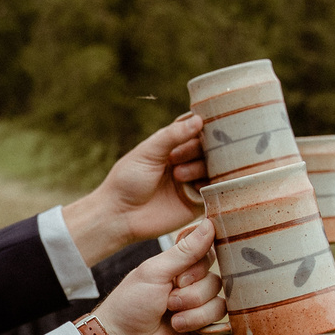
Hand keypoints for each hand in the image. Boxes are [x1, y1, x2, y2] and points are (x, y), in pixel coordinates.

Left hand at [59, 112, 208, 261]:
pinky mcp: (196, 202)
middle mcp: (185, 162)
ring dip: (200, 167)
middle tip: (175, 158)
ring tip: (178, 175)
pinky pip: (214, 191)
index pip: (196, 131)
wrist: (120, 215)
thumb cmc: (127, 180)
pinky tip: (195, 186)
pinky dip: (210, 185)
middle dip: (197, 149)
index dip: (199, 128)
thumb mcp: (147, 152)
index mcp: (172, 147)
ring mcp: (192, 182)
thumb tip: (198, 119)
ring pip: (213, 168)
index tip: (200, 127)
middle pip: (208, 148)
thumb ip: (171, 136)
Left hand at [90, 223, 226, 334]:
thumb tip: (210, 223)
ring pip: (221, 309)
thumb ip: (185, 251)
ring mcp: (201, 314)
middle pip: (217, 285)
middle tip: (167, 305)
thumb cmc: (130, 303)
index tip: (178, 280)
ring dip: (195, 319)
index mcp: (183, 270)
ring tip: (173, 325)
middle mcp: (195, 290)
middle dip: (191, 298)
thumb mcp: (155, 272)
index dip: (198, 271)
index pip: (211, 258)